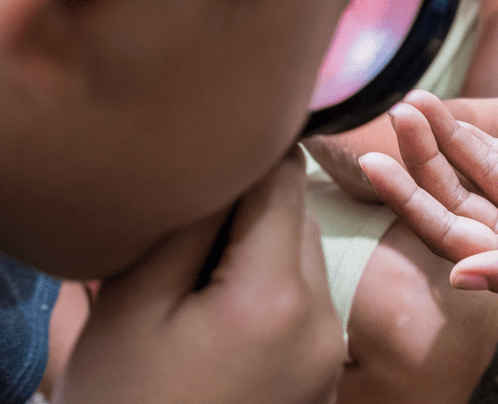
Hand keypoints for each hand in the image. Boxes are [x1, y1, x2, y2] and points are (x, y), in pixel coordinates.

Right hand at [56, 150, 343, 403]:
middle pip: (298, 220)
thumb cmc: (125, 401)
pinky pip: (306, 302)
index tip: (206, 164)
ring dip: (261, 249)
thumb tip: (228, 161)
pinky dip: (272, 289)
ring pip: (304, 258)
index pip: (282, 184)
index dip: (246, 161)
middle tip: (189, 233)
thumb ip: (189, 225)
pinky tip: (218, 314)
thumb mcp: (134, 305)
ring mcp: (327, 353)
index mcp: (276, 299)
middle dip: (249, 211)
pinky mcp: (323, 374)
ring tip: (198, 278)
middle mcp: (322, 322)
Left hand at [360, 90, 497, 299]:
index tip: (374, 161)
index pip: (448, 233)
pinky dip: (482, 135)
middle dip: (423, 156)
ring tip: (415, 100)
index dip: (409, 198)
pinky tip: (456, 113)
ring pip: (477, 173)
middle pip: (455, 197)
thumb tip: (457, 277)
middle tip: (398, 110)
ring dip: (446, 139)